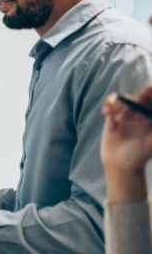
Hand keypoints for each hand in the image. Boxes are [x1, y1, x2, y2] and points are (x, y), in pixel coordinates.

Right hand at [101, 87, 151, 203]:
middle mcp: (141, 113)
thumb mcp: (151, 143)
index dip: (150, 92)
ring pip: (124, 99)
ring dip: (120, 108)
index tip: (148, 89)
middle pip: (139, 97)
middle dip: (133, 104)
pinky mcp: (113, 115)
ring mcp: (127, 113)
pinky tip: (106, 112)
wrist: (120, 164)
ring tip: (117, 122)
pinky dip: (109, 104)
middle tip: (125, 116)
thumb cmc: (139, 155)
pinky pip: (111, 103)